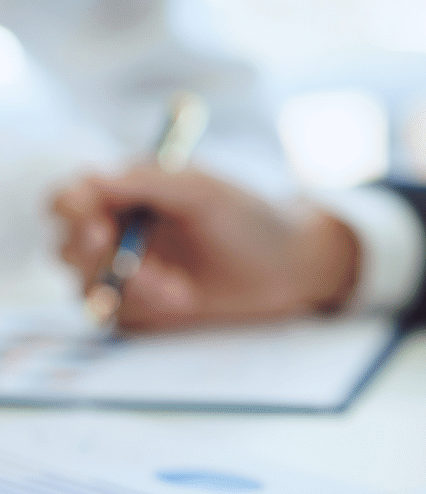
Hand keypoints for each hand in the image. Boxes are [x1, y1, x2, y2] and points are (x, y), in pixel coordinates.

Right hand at [51, 167, 358, 330]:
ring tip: (180, 289)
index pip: (69, 200)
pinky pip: (114, 314)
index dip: (71, 212)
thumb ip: (148, 182)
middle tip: (137, 264)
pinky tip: (184, 299)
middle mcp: (116, 231)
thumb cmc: (250, 218)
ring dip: (129, 287)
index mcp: (124, 192)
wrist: (290, 267)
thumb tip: (89, 179)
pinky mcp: (141, 308)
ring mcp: (125, 273)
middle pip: (67, 245)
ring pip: (88, 284)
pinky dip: (142, 307)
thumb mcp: (203, 191)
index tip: (97, 226)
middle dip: (98, 257)